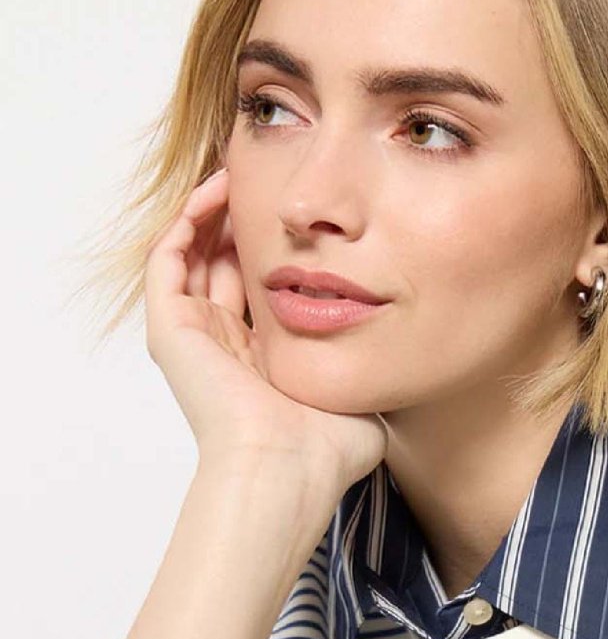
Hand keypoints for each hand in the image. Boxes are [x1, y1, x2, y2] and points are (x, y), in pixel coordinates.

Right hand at [142, 168, 388, 496]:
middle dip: (244, 218)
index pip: (263, 287)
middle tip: (267, 177)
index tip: (306, 213)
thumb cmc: (327, 447)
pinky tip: (220, 190)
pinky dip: (188, 219)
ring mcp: (194, 337)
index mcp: (264, 360)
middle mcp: (225, 345)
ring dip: (213, 210)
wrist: (289, 468)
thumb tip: (409, 350)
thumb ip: (375, 366)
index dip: (280, 246)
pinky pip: (168, 258)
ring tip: (239, 170)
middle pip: (226, 263)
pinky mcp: (170, 329)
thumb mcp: (362, 393)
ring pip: (194, 254)